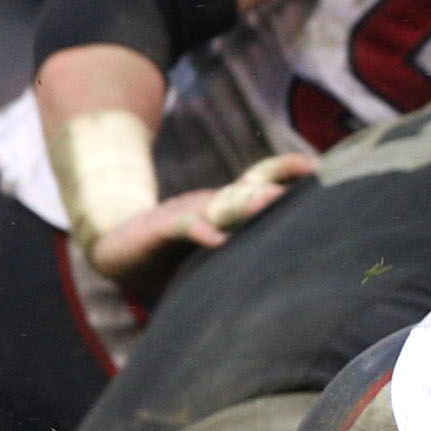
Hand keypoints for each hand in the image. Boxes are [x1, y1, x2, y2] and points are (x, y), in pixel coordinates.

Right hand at [86, 152, 312, 290]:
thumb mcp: (215, 251)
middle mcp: (208, 204)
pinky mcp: (159, 230)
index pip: (257, 181)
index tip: (315, 165)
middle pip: (245, 190)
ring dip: (245, 203)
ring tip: (269, 200)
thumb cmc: (173, 255)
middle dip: (275, 185)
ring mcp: (185, 214)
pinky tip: (217, 240)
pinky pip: (182, 228)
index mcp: (223, 207)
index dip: (283, 170)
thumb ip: (247, 253)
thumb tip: (295, 265)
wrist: (115, 251)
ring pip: (219, 205)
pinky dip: (200, 232)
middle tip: (306, 178)